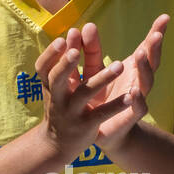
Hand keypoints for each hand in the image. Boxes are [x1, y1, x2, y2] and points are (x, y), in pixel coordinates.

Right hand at [34, 34, 128, 160]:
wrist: (59, 144)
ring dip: (102, 78)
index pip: (43, 67)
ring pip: (85, 93)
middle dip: (65, 64)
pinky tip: (130, 96)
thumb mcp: (60, 85)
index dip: (50, 54)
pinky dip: (116, 105)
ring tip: (120, 64)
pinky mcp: (86, 126)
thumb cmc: (61, 105)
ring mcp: (72, 113)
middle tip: (76, 51)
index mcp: (50, 86)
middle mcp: (57, 98)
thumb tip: (74, 30)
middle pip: (57, 79)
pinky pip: (102, 114)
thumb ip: (69, 60)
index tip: (61, 38)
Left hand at [77, 15, 169, 148]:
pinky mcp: (129, 116)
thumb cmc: (99, 97)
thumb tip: (85, 25)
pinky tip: (135, 92)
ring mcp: (136, 98)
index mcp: (131, 69)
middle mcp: (138, 81)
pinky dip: (138, 100)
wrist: (99, 132)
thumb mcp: (92, 71)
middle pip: (151, 62)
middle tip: (156, 35)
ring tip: (141, 54)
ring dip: (145, 68)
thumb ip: (91, 50)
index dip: (156, 33)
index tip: (165, 17)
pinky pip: (138, 108)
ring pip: (146, 82)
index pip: (146, 48)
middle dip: (154, 48)